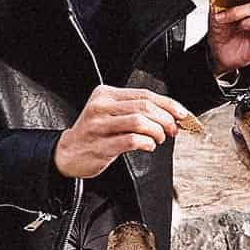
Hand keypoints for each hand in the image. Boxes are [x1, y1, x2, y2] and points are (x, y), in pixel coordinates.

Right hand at [53, 85, 189, 178]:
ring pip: (139, 121)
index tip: (181, 114)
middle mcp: (101, 107)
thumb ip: (135, 110)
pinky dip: (147, 143)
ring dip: (157, 131)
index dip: (168, 104)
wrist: (67, 154)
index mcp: (106, 94)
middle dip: (165, 119)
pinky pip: (132, 140)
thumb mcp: (110, 114)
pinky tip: (148, 146)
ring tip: (159, 138)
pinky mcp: (101, 145)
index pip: (144, 94)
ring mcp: (100, 126)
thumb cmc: (94, 135)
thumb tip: (170, 115)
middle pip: (144, 106)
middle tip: (172, 130)